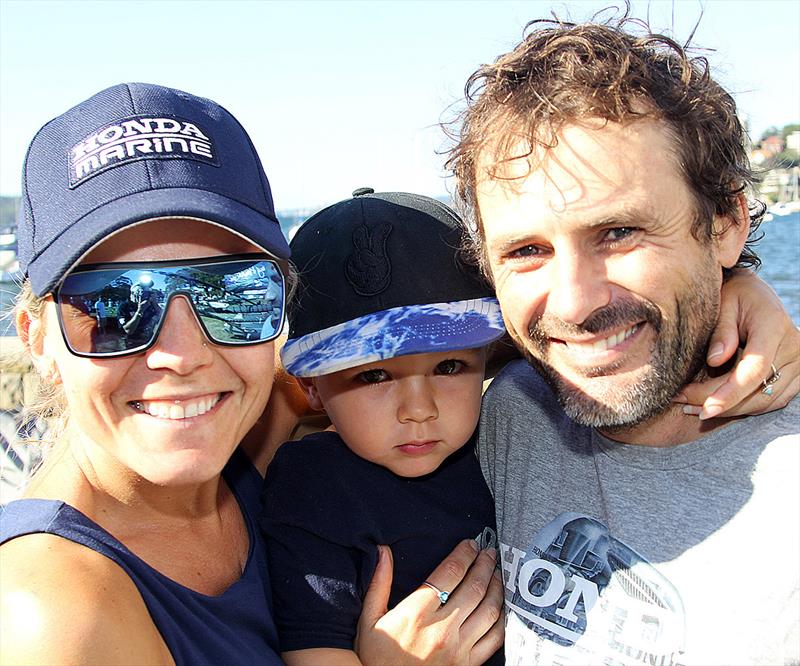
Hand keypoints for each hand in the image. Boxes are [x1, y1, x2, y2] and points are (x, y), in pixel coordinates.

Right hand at [355, 540, 503, 665]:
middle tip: (489, 553)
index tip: (470, 544)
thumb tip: (383, 551)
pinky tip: (499, 607)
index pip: (450, 573)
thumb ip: (379, 583)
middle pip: (474, 587)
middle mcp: (441, 629)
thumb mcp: (368, 619)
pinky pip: (494, 639)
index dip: (464, 554)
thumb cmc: (374, 657)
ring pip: (489, 611)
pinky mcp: (468, 665)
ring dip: (496, 588)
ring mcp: (458, 649)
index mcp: (417, 613)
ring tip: (496, 574)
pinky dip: (501, 620)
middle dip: (484, 565)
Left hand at [675, 270, 798, 418]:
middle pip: (757, 391)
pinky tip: (714, 404)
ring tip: (692, 406)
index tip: (706, 409)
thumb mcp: (724, 303)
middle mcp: (794, 348)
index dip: (729, 394)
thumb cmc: (734, 296)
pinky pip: (769, 401)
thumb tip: (714, 361)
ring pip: (764, 401)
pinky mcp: (794, 376)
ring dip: (729, 410)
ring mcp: (798, 364)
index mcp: (774, 326)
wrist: (755, 296)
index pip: (754, 369)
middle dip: (719, 403)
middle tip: (682, 402)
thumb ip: (721, 331)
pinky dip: (742, 407)